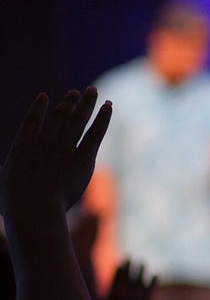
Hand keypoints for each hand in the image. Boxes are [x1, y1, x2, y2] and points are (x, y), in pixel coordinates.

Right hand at [0, 89, 111, 216]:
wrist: (33, 208)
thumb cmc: (13, 202)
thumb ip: (1, 171)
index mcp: (22, 146)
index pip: (31, 120)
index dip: (38, 107)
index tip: (44, 96)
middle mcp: (44, 142)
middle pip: (59, 116)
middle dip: (69, 102)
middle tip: (76, 92)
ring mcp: (64, 149)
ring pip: (78, 119)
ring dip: (86, 103)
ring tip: (92, 91)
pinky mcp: (83, 158)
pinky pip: (95, 133)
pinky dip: (103, 119)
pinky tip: (109, 106)